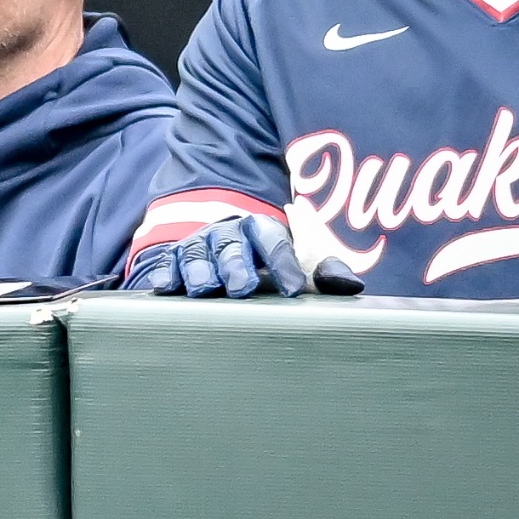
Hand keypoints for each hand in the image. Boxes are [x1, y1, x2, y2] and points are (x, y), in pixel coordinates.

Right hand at [123, 213, 364, 299]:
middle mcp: (228, 233)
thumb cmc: (269, 262)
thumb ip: (324, 272)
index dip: (283, 261)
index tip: (294, 287)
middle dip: (236, 265)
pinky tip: (166, 287)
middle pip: (231, 244)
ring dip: (201, 269)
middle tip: (243, 288)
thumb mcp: (298, 264)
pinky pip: (168, 263)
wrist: (227, 245)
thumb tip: (352, 286)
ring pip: (197, 252)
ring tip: (204, 289)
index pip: (274, 239)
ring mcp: (199, 245)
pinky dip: (167, 273)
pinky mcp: (175, 259)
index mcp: (262, 229)